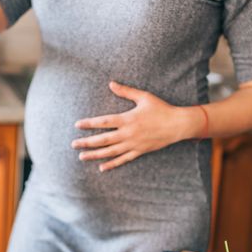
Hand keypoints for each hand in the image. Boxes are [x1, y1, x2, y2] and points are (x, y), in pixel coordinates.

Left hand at [71, 82, 204, 170]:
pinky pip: (123, 159)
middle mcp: (128, 133)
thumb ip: (126, 91)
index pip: (103, 122)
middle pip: (103, 140)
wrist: (178, 125)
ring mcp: (133, 144)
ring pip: (110, 152)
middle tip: (73, 144)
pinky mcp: (139, 151)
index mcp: (127, 119)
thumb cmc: (161, 109)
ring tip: (81, 156)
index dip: (89, 124)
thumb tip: (111, 84)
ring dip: (95, 154)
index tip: (77, 125)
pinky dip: (112, 164)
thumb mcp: (144, 97)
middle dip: (87, 142)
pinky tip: (101, 167)